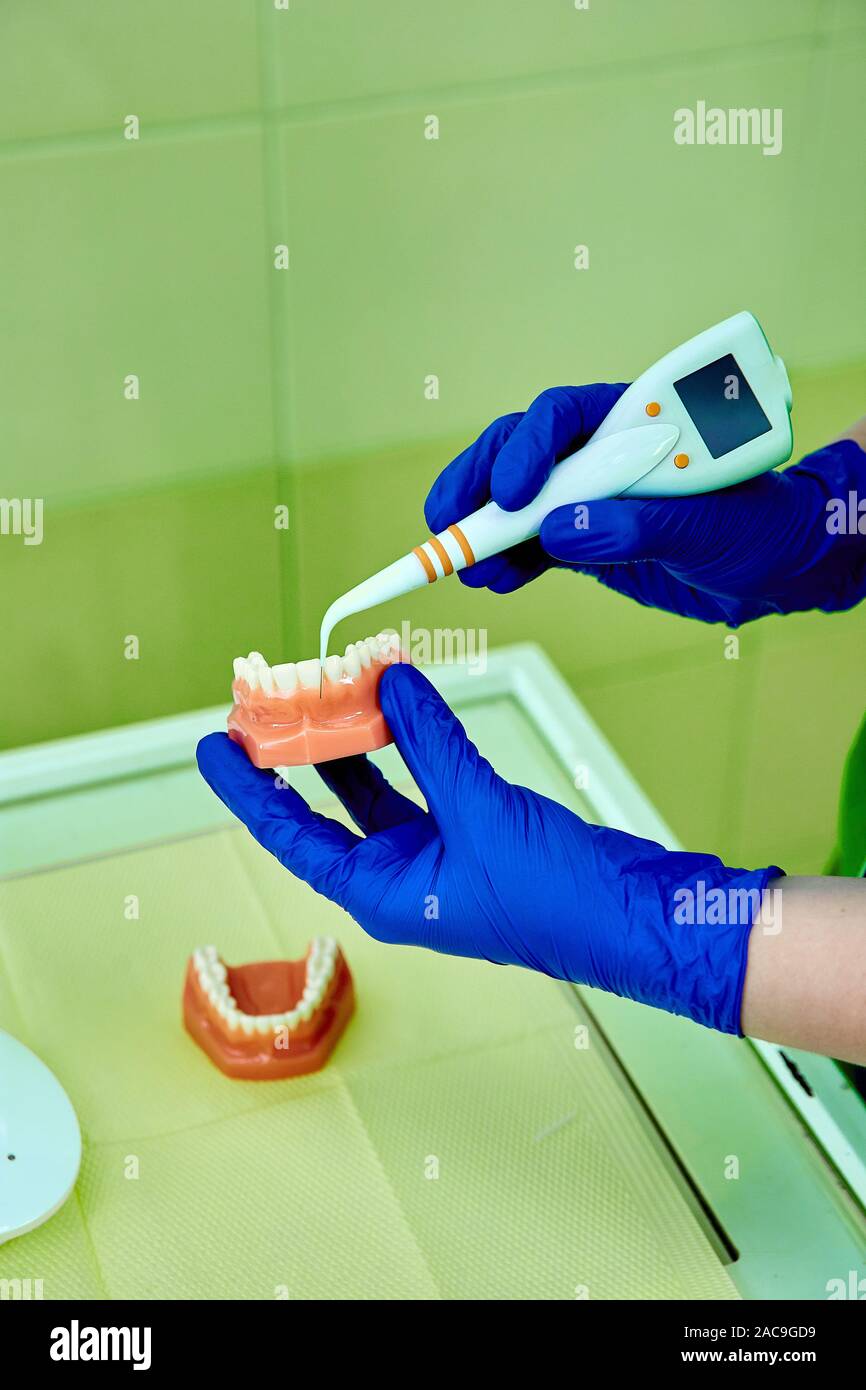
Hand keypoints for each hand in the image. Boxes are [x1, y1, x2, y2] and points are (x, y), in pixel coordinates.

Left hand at [197, 665, 779, 1034]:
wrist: (635, 914)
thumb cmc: (556, 898)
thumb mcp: (481, 812)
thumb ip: (431, 744)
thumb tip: (389, 683)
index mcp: (384, 894)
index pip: (295, 838)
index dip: (251, 791)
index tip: (216, 747)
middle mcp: (401, 878)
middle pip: (329, 810)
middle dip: (299, 756)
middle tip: (271, 703)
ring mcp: (439, 855)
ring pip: (376, 789)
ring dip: (355, 741)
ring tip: (329, 688)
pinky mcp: (475, 831)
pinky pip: (425, 777)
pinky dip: (410, 739)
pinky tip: (396, 701)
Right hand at [426, 382, 865, 623]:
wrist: (776, 568)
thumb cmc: (760, 524)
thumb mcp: (709, 525)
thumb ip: (639, 525)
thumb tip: (563, 530)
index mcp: (634, 420)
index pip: (562, 415)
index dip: (527, 448)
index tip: (512, 493)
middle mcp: (601, 451)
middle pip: (518, 452)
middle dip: (477, 484)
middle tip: (449, 526)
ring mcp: (587, 496)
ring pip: (514, 500)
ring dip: (483, 533)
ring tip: (468, 568)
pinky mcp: (583, 538)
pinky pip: (530, 544)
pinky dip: (506, 562)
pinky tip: (493, 581)